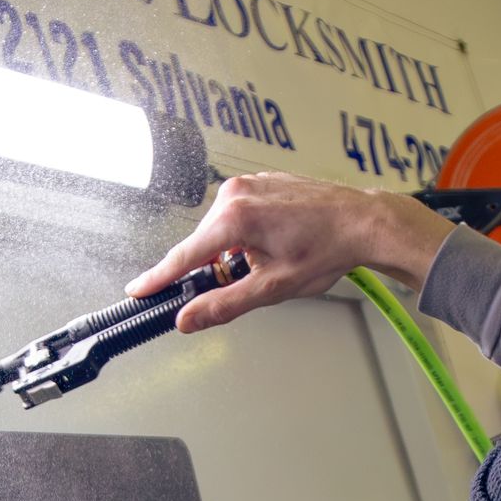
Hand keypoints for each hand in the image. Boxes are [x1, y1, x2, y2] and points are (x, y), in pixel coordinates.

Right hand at [128, 174, 451, 331]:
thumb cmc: (327, 248)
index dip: (158, 278)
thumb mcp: (272, 288)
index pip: (184, 257)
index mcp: (234, 219)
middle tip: (248, 283)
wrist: (363, 220)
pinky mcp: (260, 182)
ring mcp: (248, 184)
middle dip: (214, 268)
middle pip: (203, 244)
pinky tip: (278, 243)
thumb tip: (189, 318)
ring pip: (221, 230)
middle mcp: (235, 194)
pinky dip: (246, 234)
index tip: (138, 291)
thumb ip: (224, 304)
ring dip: (234, 251)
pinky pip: (238, 214)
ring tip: (274, 260)